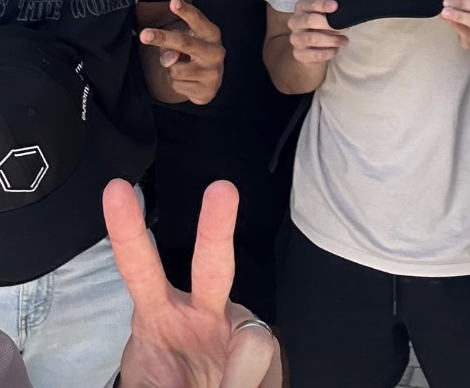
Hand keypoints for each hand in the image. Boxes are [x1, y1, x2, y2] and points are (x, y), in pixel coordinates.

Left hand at [104, 179, 280, 387]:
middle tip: (222, 190)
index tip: (115, 189)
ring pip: (255, 342)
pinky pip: (262, 370)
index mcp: (158, 311)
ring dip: (239, 379)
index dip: (127, 231)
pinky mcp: (265, 352)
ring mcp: (238, 332)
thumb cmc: (168, 379)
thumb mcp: (147, 381)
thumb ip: (152, 380)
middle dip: (217, 228)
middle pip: (213, 265)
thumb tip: (204, 371)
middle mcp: (203, 312)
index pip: (140, 265)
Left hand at [139, 0, 224, 104]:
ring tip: (184, 68)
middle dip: (163, 38)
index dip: (186, 11)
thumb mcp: (185, 42)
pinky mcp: (207, 91)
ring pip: (175, 68)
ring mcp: (212, 73)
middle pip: (184, 43)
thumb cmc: (194, 53)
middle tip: (144, 34)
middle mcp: (216, 52)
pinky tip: (187, 81)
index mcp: (211, 34)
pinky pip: (176, 85)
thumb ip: (173, 45)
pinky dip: (176, 83)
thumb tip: (169, 60)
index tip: (173, 2)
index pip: (198, 20)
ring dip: (171, 69)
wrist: (210, 81)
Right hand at [288, 0, 348, 64]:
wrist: (311, 48)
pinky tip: (335, 49)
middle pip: (310, 21)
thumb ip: (330, 14)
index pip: (310, 5)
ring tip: (344, 40)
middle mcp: (294, 22)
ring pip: (313, 39)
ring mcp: (295, 39)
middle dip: (329, 24)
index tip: (335, 6)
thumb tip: (342, 16)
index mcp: (301, 8)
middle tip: (344, 28)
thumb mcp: (324, 16)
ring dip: (332, 40)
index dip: (322, 5)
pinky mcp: (298, 54)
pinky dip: (329, 52)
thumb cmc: (320, 27)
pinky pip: (316, 54)